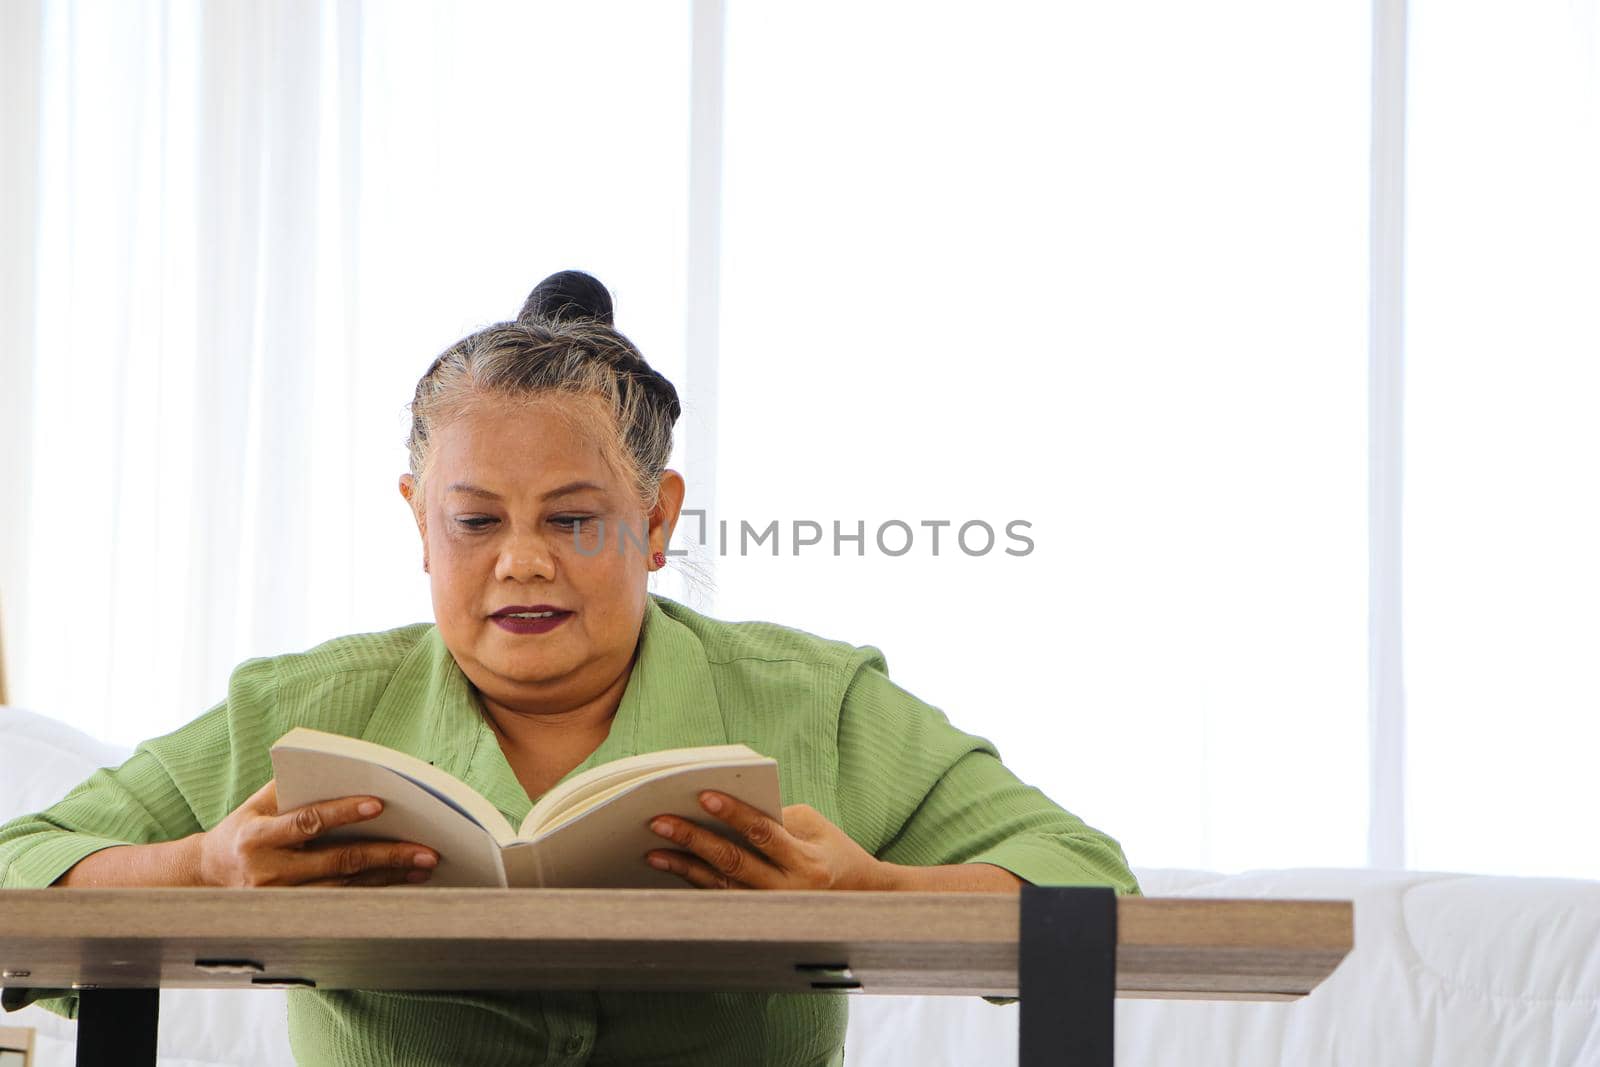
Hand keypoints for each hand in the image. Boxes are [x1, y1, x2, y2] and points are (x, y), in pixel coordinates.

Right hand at [196, 780, 438, 886]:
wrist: (208, 876)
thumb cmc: (244, 828)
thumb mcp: (258, 803)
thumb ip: (294, 786)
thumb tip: (346, 767)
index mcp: (257, 837)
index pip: (307, 822)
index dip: (343, 812)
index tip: (379, 804)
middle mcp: (269, 872)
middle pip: (337, 862)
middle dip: (386, 854)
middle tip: (426, 850)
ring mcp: (282, 900)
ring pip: (346, 888)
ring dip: (388, 877)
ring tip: (422, 866)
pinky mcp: (294, 916)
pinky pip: (342, 904)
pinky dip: (374, 893)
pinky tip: (401, 884)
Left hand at [646, 792, 895, 890]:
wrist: (857, 897)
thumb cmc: (831, 849)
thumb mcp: (813, 825)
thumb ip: (774, 817)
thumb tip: (723, 811)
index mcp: (806, 862)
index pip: (764, 833)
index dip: (733, 813)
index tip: (703, 795)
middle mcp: (787, 890)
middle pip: (733, 862)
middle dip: (694, 840)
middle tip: (660, 821)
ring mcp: (771, 909)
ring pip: (720, 885)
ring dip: (684, 867)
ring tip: (653, 850)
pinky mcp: (758, 917)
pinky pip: (720, 898)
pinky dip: (694, 881)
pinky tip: (671, 867)